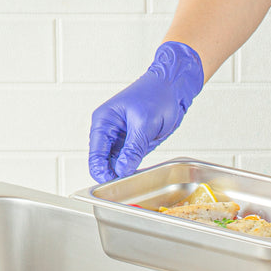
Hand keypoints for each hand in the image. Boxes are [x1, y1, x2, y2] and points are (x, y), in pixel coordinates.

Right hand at [89, 41, 203, 182]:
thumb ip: (133, 148)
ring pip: (118, 162)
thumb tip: (122, 169)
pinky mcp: (134, 141)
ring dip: (125, 171)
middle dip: (114, 173)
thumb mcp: (145, 123)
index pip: (96, 154)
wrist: (174, 86)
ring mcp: (122, 137)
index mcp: (104, 121)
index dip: (102, 171)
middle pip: (104, 161)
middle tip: (126, 184)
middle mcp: (109, 130)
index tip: (113, 184)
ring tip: (135, 177)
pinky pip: (130, 159)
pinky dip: (134, 166)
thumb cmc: (157, 94)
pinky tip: (140, 171)